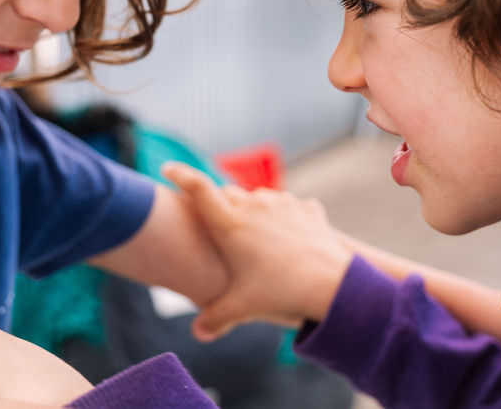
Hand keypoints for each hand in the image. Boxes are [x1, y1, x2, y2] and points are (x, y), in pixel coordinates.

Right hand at [162, 162, 352, 340]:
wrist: (332, 283)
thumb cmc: (281, 293)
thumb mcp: (242, 308)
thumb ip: (215, 318)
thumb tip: (199, 333)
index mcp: (230, 224)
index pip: (198, 188)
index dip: (180, 175)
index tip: (167, 168)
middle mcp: (253, 206)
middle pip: (226, 194)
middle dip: (217, 205)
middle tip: (215, 225)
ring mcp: (281, 203)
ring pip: (257, 198)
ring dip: (251, 211)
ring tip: (253, 238)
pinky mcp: (304, 207)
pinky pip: (287, 206)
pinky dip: (281, 217)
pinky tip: (285, 236)